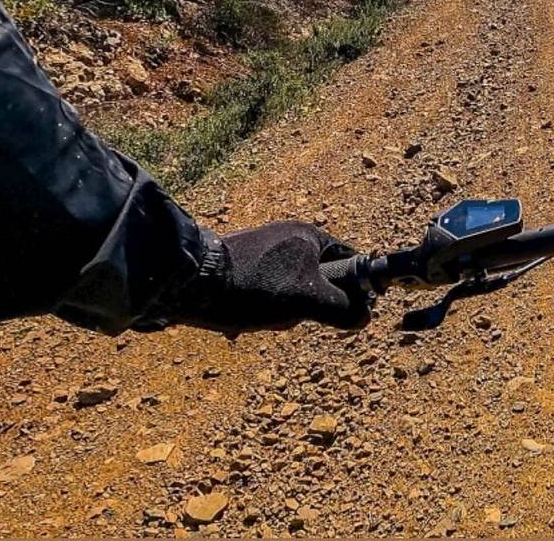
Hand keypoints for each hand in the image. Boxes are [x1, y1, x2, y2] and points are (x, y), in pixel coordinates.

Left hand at [168, 221, 372, 334]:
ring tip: (266, 314)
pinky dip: (264, 307)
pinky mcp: (243, 265)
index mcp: (309, 236)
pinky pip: (269, 291)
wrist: (191, 282)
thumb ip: (342, 308)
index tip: (347, 309)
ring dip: (285, 310)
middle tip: (294, 313)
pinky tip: (246, 317)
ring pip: (294, 291)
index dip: (354, 287)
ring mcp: (264, 251)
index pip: (350, 261)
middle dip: (310, 305)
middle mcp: (288, 238)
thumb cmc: (256, 286)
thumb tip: (363, 317)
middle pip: (321, 280)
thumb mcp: (309, 301)